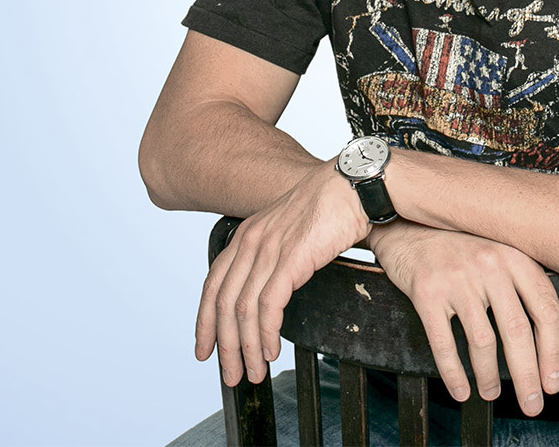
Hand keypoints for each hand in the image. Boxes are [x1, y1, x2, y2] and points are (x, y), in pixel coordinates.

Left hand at [195, 161, 369, 385]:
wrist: (353, 184)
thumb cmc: (330, 204)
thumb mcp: (289, 228)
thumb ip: (274, 252)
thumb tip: (272, 286)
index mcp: (248, 233)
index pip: (214, 283)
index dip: (205, 320)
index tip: (205, 347)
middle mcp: (252, 241)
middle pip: (223, 302)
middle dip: (224, 344)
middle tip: (230, 374)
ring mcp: (270, 249)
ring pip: (243, 310)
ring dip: (247, 347)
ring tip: (255, 371)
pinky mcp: (291, 258)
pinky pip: (269, 306)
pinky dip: (266, 334)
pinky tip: (271, 350)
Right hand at [369, 223, 558, 415]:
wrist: (405, 222)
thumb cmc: (455, 241)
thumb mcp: (495, 246)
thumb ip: (519, 278)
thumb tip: (544, 334)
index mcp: (512, 255)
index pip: (545, 308)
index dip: (553, 351)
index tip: (552, 379)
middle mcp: (488, 264)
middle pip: (517, 331)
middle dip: (527, 376)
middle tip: (531, 403)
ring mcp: (457, 278)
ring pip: (482, 342)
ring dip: (490, 377)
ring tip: (491, 393)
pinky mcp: (427, 291)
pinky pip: (444, 343)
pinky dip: (454, 373)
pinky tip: (460, 388)